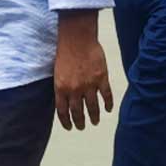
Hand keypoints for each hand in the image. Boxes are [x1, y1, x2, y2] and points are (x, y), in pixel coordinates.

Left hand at [54, 10, 113, 129]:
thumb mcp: (57, 72)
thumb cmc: (65, 51)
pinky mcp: (101, 79)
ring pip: (92, 107)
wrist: (77, 38)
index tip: (69, 127)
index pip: (62, 111)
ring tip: (95, 122)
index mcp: (61, 88)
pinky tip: (108, 109)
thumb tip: (65, 100)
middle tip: (82, 127)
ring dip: (94, 117)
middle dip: (80, 122)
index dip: (66, 122)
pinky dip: (108, 104)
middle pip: (78, 112)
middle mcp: (74, 90)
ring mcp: (89, 85)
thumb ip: (62, 86)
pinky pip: (106, 96)